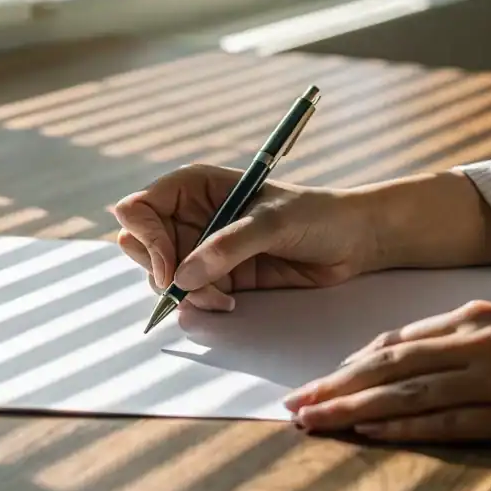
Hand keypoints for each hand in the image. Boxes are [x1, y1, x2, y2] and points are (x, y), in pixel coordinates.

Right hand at [112, 164, 373, 310]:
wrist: (351, 242)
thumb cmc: (316, 215)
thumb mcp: (272, 222)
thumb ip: (227, 246)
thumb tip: (182, 278)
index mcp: (194, 187)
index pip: (139, 209)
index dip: (145, 239)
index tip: (169, 269)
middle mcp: (190, 216)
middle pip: (141, 246)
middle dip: (162, 272)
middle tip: (195, 287)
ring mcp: (201, 248)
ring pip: (162, 277)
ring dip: (187, 294)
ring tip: (223, 297)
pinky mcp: (217, 276)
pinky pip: (189, 296)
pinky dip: (202, 304)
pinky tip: (230, 302)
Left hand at [283, 300, 490, 441]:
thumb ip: (452, 335)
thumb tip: (394, 351)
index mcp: (471, 317)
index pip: (395, 342)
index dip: (349, 363)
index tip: (315, 379)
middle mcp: (477, 344)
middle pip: (389, 367)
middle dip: (335, 385)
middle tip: (293, 402)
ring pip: (408, 395)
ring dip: (354, 409)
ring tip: (314, 421)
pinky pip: (449, 422)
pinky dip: (405, 426)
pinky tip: (369, 431)